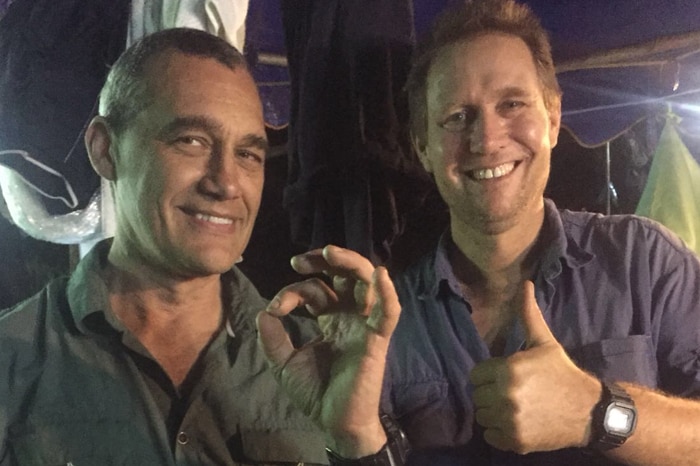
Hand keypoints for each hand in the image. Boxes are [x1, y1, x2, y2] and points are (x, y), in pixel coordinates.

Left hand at [256, 245, 400, 457]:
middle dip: (326, 260)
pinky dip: (388, 293)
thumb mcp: (284, 364)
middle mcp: (350, 317)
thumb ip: (272, 339)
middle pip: (345, 276)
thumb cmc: (315, 393)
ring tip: (330, 251)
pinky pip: (388, 314)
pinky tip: (380, 275)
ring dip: (351, 263)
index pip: (316, 290)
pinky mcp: (376, 340)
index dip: (293, 292)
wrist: (334, 423)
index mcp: (331, 319)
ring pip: (366, 283)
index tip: (275, 309)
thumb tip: (264, 312)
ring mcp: (365, 326)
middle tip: (299, 259)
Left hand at [470, 281, 600, 453]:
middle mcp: (505, 395)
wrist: (588, 411)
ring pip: (482, 416)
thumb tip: (525, 284)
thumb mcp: (544, 342)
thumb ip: (527, 315)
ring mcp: (510, 421)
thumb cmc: (562, 373)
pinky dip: (500, 432)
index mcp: (508, 369)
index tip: (506, 377)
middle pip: (478, 396)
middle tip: (513, 393)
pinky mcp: (515, 441)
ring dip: (494, 413)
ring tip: (516, 407)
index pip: (476, 374)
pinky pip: (490, 436)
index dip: (489, 375)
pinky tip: (518, 423)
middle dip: (491, 393)